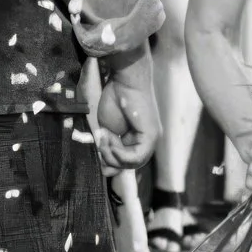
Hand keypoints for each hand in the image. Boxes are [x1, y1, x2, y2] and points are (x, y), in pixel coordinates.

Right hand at [94, 49, 158, 171]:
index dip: (112, 163)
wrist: (125, 81)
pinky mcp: (151, 136)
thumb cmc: (115, 99)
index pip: (127, 162)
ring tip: (105, 139)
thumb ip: (109, 148)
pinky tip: (111, 141)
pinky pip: (135, 157)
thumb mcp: (108, 130)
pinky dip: (120, 153)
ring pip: (132, 163)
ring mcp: (151, 139)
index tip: (99, 155)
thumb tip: (106, 170)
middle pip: (129, 165)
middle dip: (110, 160)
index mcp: (138, 139)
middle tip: (100, 144)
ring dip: (113, 155)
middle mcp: (148, 141)